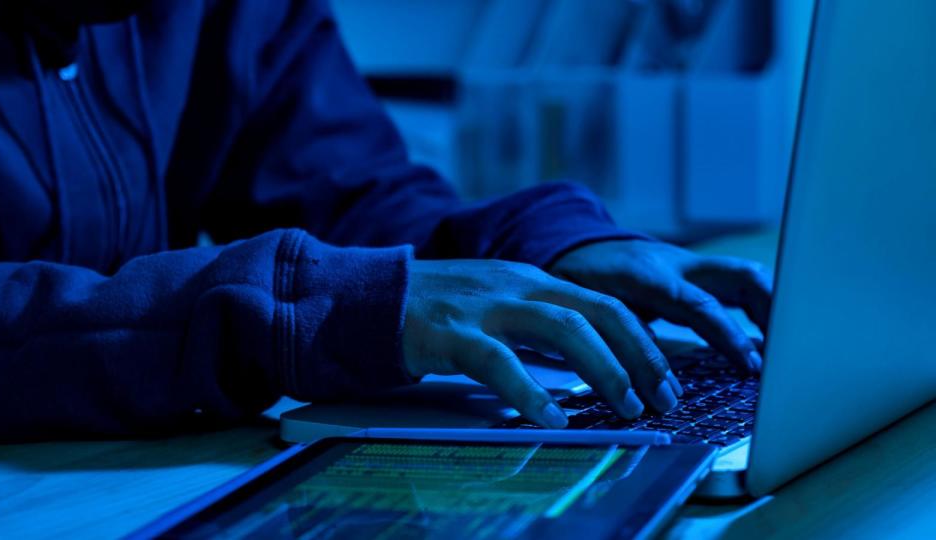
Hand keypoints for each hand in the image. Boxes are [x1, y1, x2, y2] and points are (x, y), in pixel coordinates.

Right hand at [402, 260, 683, 428]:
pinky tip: (551, 418)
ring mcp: (485, 306)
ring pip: (561, 328)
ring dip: (603, 368)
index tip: (665, 379)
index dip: (642, 342)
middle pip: (596, 311)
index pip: (604, 303)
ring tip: (625, 405)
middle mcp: (517, 285)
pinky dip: (530, 391)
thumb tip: (588, 364)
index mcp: (532, 280)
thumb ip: (540, 327)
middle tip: (662, 397)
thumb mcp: (499, 304)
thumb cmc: (437, 308)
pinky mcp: (451, 332)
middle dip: (639, 355)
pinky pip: (499, 362)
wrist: (371, 296)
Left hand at [549, 240, 771, 371]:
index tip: (750, 365)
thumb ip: (618, 338)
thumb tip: (650, 381)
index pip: (698, 304)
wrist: (577, 245)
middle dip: (771, 310)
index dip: (728, 335)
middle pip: (739, 276)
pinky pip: (737, 283)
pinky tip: (772, 337)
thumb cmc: (578, 282)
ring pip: (746, 275)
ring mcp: (691, 264)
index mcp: (647, 276)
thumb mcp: (587, 310)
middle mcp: (676, 265)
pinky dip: (760, 307)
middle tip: (788, 352)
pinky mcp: (698, 271)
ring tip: (789, 348)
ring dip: (773, 308)